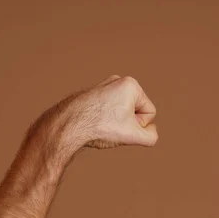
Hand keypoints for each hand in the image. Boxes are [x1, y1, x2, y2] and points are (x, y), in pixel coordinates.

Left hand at [36, 75, 158, 149]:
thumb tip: (149, 132)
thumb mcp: (134, 136)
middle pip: (135, 111)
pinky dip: (104, 121)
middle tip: (111, 128)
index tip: (122, 127)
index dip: (139, 126)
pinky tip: (93, 125)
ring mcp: (103, 86)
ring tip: (101, 127)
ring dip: (116, 124)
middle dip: (127, 124)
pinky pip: (108, 112)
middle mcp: (117, 81)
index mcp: (131, 85)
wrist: (67, 126)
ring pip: (121, 113)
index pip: (149, 112)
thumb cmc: (100, 127)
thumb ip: (151, 136)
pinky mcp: (92, 95)